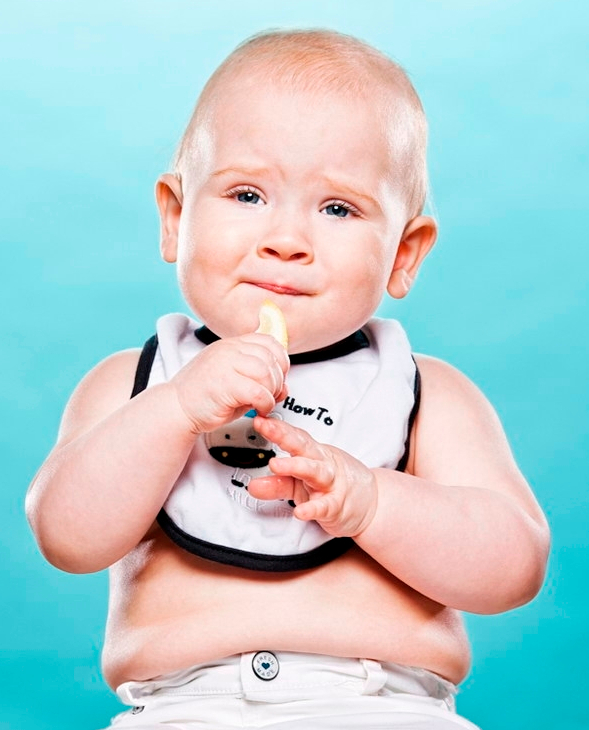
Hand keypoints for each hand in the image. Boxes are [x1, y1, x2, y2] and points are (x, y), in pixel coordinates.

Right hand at [170, 334, 288, 433]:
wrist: (177, 408)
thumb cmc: (204, 397)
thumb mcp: (235, 379)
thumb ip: (259, 379)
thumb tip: (284, 386)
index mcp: (231, 345)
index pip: (269, 341)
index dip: (281, 360)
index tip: (278, 377)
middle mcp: (229, 350)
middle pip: (271, 357)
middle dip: (278, 380)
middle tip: (270, 395)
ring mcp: (225, 364)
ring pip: (266, 372)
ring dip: (271, 392)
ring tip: (262, 402)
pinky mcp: (224, 383)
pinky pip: (257, 391)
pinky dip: (264, 403)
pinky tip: (257, 409)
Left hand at [248, 416, 377, 537]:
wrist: (372, 504)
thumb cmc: (335, 487)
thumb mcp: (303, 485)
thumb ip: (277, 485)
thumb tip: (252, 485)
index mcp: (314, 455)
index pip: (295, 437)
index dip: (277, 427)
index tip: (259, 419)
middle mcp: (323, 465)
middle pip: (303, 447)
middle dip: (283, 436)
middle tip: (266, 428)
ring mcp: (331, 484)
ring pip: (315, 471)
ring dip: (295, 466)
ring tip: (276, 465)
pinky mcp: (337, 506)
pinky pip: (324, 505)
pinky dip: (312, 508)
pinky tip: (299, 511)